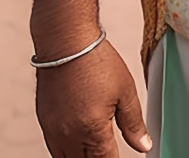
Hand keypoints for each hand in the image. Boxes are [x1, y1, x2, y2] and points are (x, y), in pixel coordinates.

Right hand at [35, 39, 151, 156]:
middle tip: (111, 149)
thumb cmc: (95, 60)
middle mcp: (68, 136)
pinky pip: (55, 149)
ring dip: (83, 157)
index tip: (126, 156)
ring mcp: (53, 131)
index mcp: (91, 131)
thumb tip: (144, 145)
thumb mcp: (125, 90)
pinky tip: (80, 141)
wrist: (66, 42)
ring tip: (97, 149)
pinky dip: (68, 150)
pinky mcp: (44, 122)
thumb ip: (134, 123)